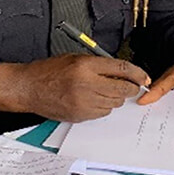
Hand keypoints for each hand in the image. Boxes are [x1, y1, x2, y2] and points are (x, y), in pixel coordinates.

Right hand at [0, 55, 149, 121]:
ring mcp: (83, 103)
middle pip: (122, 89)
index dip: (137, 74)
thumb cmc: (50, 71)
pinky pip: (103, 113)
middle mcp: (86, 85)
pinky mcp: (80, 116)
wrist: (29, 88)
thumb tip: (123, 73)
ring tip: (105, 90)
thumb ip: (99, 65)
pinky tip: (94, 99)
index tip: (144, 78)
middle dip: (130, 88)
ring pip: (114, 103)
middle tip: (131, 86)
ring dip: (115, 98)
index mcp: (86, 66)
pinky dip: (104, 106)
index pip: (121, 70)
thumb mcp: (75, 58)